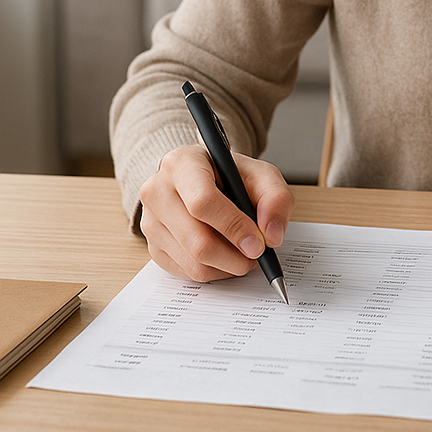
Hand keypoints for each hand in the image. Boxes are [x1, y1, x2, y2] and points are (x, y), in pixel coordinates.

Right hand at [139, 144, 294, 281]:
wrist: (206, 179)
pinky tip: (226, 254)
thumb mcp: (261, 175)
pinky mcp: (153, 246)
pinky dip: (214, 270)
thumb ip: (275, 198)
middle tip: (257, 255)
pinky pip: (186, 272)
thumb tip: (272, 235)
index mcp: (182, 163)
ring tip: (245, 253)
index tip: (258, 243)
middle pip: (196, 240)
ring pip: (192, 262)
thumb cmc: (231, 175)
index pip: (203, 202)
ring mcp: (151, 221)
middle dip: (234, 256)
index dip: (234, 226)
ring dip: (227, 266)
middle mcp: (158, 191)